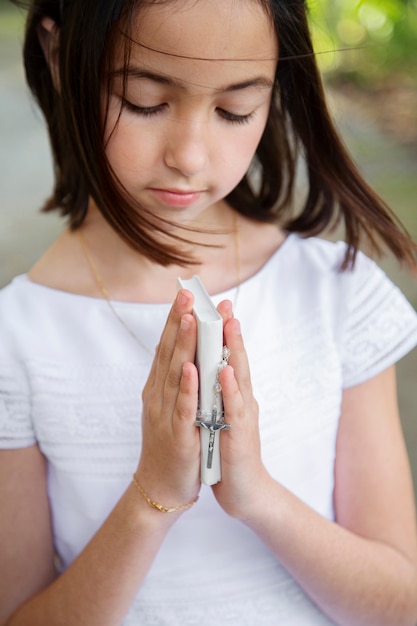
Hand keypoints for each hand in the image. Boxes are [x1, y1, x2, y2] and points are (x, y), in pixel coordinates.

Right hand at [136, 290, 200, 508]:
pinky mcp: (178, 435)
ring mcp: (166, 415)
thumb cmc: (169, 443)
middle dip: (178, 323)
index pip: (166, 347)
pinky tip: (190, 368)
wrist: (160, 486)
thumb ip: (171, 379)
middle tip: (186, 294)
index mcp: (158, 388)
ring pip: (175, 375)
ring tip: (189, 319)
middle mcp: (158, 396)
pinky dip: (186, 388)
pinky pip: (183, 408)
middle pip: (168, 354)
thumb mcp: (167, 406)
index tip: (184, 294)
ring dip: (182, 346)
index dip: (175, 320)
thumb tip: (174, 348)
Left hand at [212, 301, 271, 518]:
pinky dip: (230, 390)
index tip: (213, 304)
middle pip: (235, 359)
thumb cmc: (228, 451)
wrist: (244, 492)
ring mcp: (242, 417)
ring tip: (228, 323)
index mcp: (232, 395)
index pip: (226, 357)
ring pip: (238, 378)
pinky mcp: (239, 437)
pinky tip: (225, 371)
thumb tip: (209, 366)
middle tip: (224, 302)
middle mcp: (240, 401)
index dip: (221, 331)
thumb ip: (218, 391)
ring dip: (233, 350)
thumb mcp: (221, 414)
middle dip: (229, 330)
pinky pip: (233, 411)